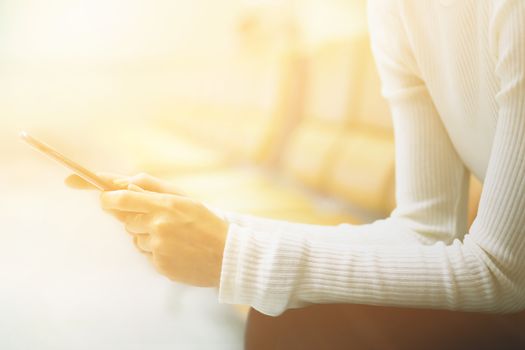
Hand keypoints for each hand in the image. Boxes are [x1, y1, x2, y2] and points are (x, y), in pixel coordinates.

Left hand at [66, 172, 227, 286]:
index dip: (106, 197)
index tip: (99, 196)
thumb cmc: (206, 222)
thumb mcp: (183, 197)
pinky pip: (145, 254)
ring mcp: (158, 247)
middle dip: (136, 218)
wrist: (227, 255)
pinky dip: (156, 251)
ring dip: (146, 236)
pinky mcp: (159, 265)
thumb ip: (152, 187)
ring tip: (173, 237)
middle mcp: (158, 225)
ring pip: (135, 238)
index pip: (122, 198)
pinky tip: (175, 250)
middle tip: (159, 220)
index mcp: (165, 205)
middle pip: (126, 220)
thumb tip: (123, 183)